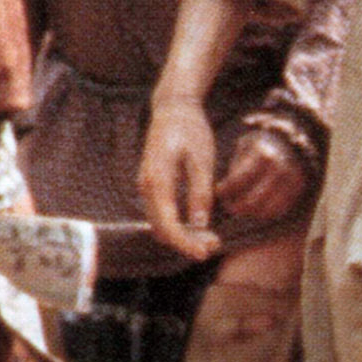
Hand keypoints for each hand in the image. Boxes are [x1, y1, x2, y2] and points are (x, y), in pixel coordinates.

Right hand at [138, 96, 221, 262]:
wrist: (173, 109)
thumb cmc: (190, 130)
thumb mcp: (202, 159)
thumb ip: (200, 192)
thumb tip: (200, 225)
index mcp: (157, 180)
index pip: (167, 223)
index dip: (185, 243)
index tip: (205, 253)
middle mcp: (146, 187)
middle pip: (162, 228)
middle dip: (186, 242)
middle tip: (215, 245)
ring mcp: (146, 187)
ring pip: (160, 224)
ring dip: (183, 236)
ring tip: (211, 238)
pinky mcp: (152, 187)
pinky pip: (161, 214)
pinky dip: (178, 225)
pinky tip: (199, 226)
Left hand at [214, 129, 310, 228]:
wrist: (287, 143)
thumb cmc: (257, 147)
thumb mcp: (243, 147)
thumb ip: (234, 166)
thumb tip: (218, 192)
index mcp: (263, 154)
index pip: (238, 180)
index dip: (225, 190)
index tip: (218, 191)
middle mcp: (280, 168)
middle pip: (252, 200)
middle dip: (236, 206)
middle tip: (227, 205)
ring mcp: (291, 181)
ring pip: (265, 209)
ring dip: (248, 213)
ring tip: (238, 207)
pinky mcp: (297, 190)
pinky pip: (278, 210)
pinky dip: (263, 213)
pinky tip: (253, 208)